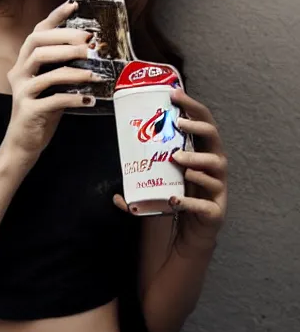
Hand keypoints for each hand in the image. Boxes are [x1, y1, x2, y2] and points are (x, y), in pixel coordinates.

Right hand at [2, 1, 105, 165]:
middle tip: (89, 42)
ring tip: (95, 74)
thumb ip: (64, 68)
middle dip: (65, 40)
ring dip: (74, 71)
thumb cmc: (41, 111)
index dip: (55, 17)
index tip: (74, 5)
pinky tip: (89, 100)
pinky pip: (53, 100)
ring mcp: (22, 92)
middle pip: (37, 45)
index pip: (37, 33)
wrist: (23, 142)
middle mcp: (19, 73)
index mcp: (24, 63)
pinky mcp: (28, 110)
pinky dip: (74, 99)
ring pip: (47, 72)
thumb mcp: (52, 85)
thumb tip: (94, 51)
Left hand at [113, 88, 227, 244]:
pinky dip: (189, 201)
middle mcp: (213, 168)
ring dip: (196, 159)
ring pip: (215, 167)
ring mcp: (217, 189)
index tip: (175, 94)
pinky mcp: (215, 211)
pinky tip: (174, 200)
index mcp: (201, 155)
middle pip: (215, 139)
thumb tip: (114, 194)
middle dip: (198, 127)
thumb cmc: (177, 203)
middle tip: (179, 123)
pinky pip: (205, 204)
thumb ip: (138, 186)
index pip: (202, 125)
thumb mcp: (157, 187)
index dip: (193, 108)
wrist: (191, 236)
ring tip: (177, 159)